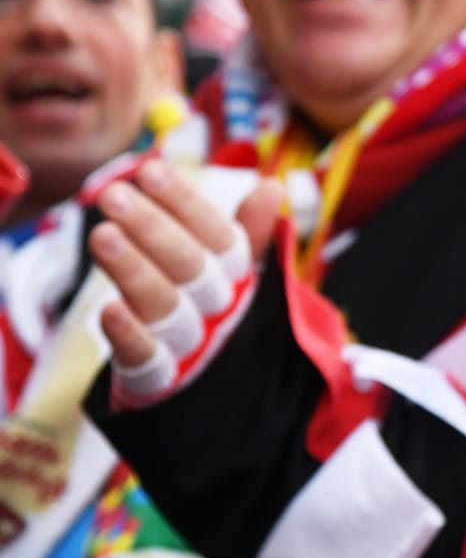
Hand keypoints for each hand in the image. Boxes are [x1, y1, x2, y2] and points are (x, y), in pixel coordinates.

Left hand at [89, 159, 282, 387]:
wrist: (204, 387)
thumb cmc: (210, 311)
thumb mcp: (232, 271)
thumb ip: (248, 230)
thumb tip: (272, 184)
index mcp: (238, 276)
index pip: (218, 235)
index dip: (185, 203)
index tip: (152, 170)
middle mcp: (218, 308)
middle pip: (191, 266)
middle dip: (153, 228)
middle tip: (113, 193)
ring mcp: (188, 343)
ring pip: (165, 306)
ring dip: (134, 270)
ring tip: (101, 235)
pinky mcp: (157, 378)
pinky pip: (146, 359)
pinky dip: (130, 336)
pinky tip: (108, 310)